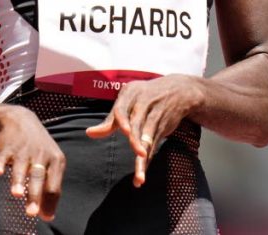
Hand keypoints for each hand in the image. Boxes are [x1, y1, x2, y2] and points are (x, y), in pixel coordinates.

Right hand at [0, 105, 65, 220]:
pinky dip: (0, 164)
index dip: (49, 203)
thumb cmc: (38, 148)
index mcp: (56, 161)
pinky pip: (3, 157)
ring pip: (22, 168)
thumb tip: (48, 215)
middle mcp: (42, 155)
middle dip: (35, 195)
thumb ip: (49, 187)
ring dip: (19, 181)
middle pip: (39, 178)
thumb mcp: (49, 163)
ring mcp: (24, 150)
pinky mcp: (8, 146)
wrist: (21, 120)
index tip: (44, 217)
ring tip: (16, 194)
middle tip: (31, 213)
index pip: (54, 185)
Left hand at [85, 75, 203, 186]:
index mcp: (131, 93)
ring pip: (148, 139)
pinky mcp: (163, 128)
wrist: (178, 90)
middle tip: (139, 155)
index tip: (125, 132)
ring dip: (144, 158)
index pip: (123, 108)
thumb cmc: (144, 96)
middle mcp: (144, 104)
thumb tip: (88, 133)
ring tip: (140, 177)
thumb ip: (110, 120)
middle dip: (137, 140)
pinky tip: (141, 176)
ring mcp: (155, 116)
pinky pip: (154, 146)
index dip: (124, 120)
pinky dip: (148, 161)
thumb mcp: (128, 101)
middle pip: (138, 124)